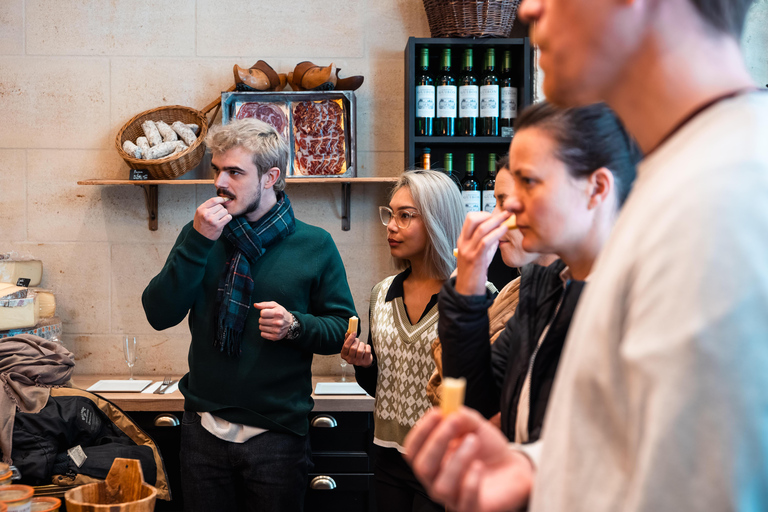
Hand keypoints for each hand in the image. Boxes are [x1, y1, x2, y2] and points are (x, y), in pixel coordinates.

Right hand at [193, 196, 232, 239]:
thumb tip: (222, 199)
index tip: (224, 200)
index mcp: (201, 209)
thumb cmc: (201, 224)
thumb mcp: (200, 213)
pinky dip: (228, 218)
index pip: (213, 200)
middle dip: (221, 209)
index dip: (221, 199)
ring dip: (224, 214)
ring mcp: (212, 220)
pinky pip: (228, 217)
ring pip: (225, 211)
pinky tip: (224, 221)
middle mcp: (206, 214)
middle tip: (218, 215)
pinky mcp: (218, 225)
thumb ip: (208, 206)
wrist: (200, 237)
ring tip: (220, 218)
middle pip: (220, 206)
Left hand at [253, 301, 292, 339]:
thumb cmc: (281, 313)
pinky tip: (269, 329)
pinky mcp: (275, 337)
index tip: (267, 313)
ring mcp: (277, 330)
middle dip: (263, 319)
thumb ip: (264, 304)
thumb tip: (255, 305)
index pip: (262, 313)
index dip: (263, 313)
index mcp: (278, 313)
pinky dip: (264, 332)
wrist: (290, 323)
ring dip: (263, 325)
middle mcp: (278, 322)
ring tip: (269, 324)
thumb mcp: (274, 305)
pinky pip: (262, 334)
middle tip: (269, 319)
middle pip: (260, 320)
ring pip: (261, 328)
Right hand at [339, 331, 372, 366]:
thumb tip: (347, 333)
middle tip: (357, 340)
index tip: (354, 332)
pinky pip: (367, 351)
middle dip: (356, 341)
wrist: (363, 360)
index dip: (350, 338)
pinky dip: (367, 347)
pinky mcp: (365, 361)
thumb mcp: (349, 346)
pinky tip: (366, 348)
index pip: (345, 346)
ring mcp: (357, 362)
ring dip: (362, 344)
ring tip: (361, 345)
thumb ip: (347, 339)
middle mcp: (349, 360)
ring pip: (360, 350)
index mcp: (344, 355)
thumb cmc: (355, 352)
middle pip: (353, 348)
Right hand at [404, 407, 533, 511]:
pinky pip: (465, 502)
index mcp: (432, 459)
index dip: (421, 431)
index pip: (412, 450)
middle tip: (455, 422)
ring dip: (457, 459)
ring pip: (442, 486)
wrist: (513, 468)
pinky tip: (479, 466)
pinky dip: (471, 482)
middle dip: (437, 442)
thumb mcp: (476, 426)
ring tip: (474, 442)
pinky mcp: (471, 509)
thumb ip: (463, 416)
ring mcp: (453, 498)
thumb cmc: (488, 448)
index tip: (437, 412)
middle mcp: (436, 480)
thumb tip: (450, 410)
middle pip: (422, 467)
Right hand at [454, 211, 512, 295]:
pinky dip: (496, 233)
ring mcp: (468, 250)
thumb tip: (497, 232)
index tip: (496, 216)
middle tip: (503, 214)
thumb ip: (486, 242)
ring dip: (496, 221)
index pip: (470, 218)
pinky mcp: (475, 259)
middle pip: (472, 218)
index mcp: (463, 240)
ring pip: (481, 228)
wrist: (467, 290)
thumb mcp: (478, 253)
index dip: (484, 214)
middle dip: (490, 214)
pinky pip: (485, 242)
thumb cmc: (473, 273)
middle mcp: (463, 243)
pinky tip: (504, 230)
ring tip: (507, 219)